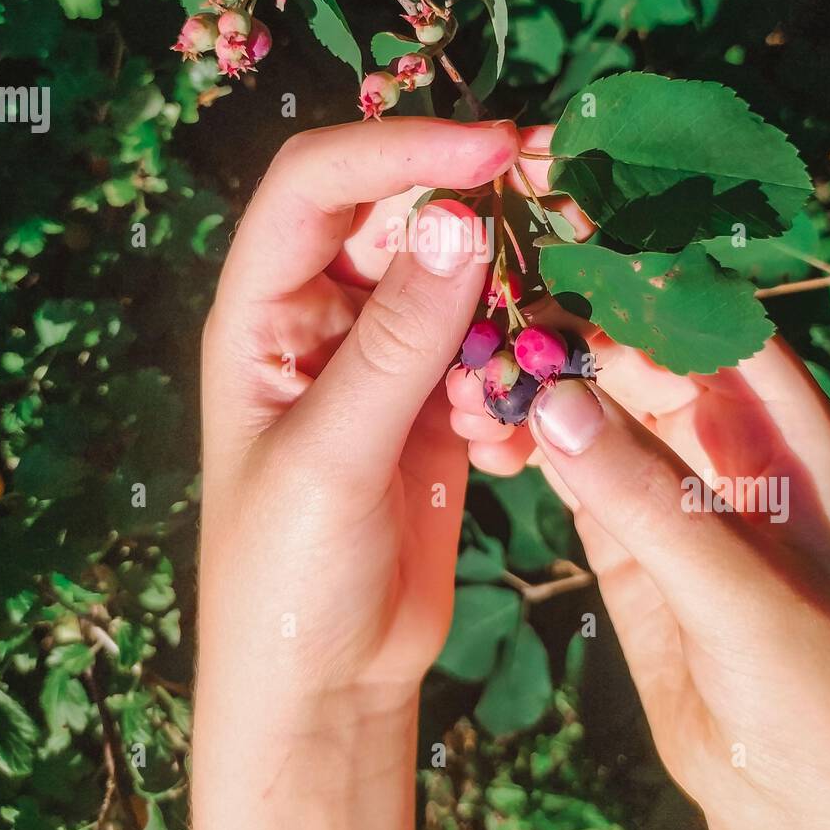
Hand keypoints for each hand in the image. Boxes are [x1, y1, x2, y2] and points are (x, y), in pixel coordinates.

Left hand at [191, 116, 516, 829]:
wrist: (326, 682)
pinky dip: (514, 379)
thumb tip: (459, 219)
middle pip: (403, 217)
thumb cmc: (286, 577)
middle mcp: (322, 317)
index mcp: (262, 310)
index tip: (494, 146)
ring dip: (511, 305)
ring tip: (548, 349)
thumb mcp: (333, 455)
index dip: (400, 148)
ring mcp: (385, 358)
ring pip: (462, 282)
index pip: (319, 185)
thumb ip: (397, 341)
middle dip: (480, 213)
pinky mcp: (438, 403)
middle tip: (566, 206)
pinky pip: (492, 351)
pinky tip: (504, 444)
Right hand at [449, 150, 829, 829]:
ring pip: (596, 405)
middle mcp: (727, 442)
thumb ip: (649, 502)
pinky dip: (530, 441)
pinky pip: (570, 467)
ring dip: (541, 378)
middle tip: (494, 285)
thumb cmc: (816, 697)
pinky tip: (484, 420)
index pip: (712, 320)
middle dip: (573, 319)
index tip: (564, 224)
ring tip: (474, 351)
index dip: (643, 270)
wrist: (799, 805)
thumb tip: (555, 402)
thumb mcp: (742, 596)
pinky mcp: (623, 535)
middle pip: (641, 350)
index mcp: (788, 431)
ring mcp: (668, 487)